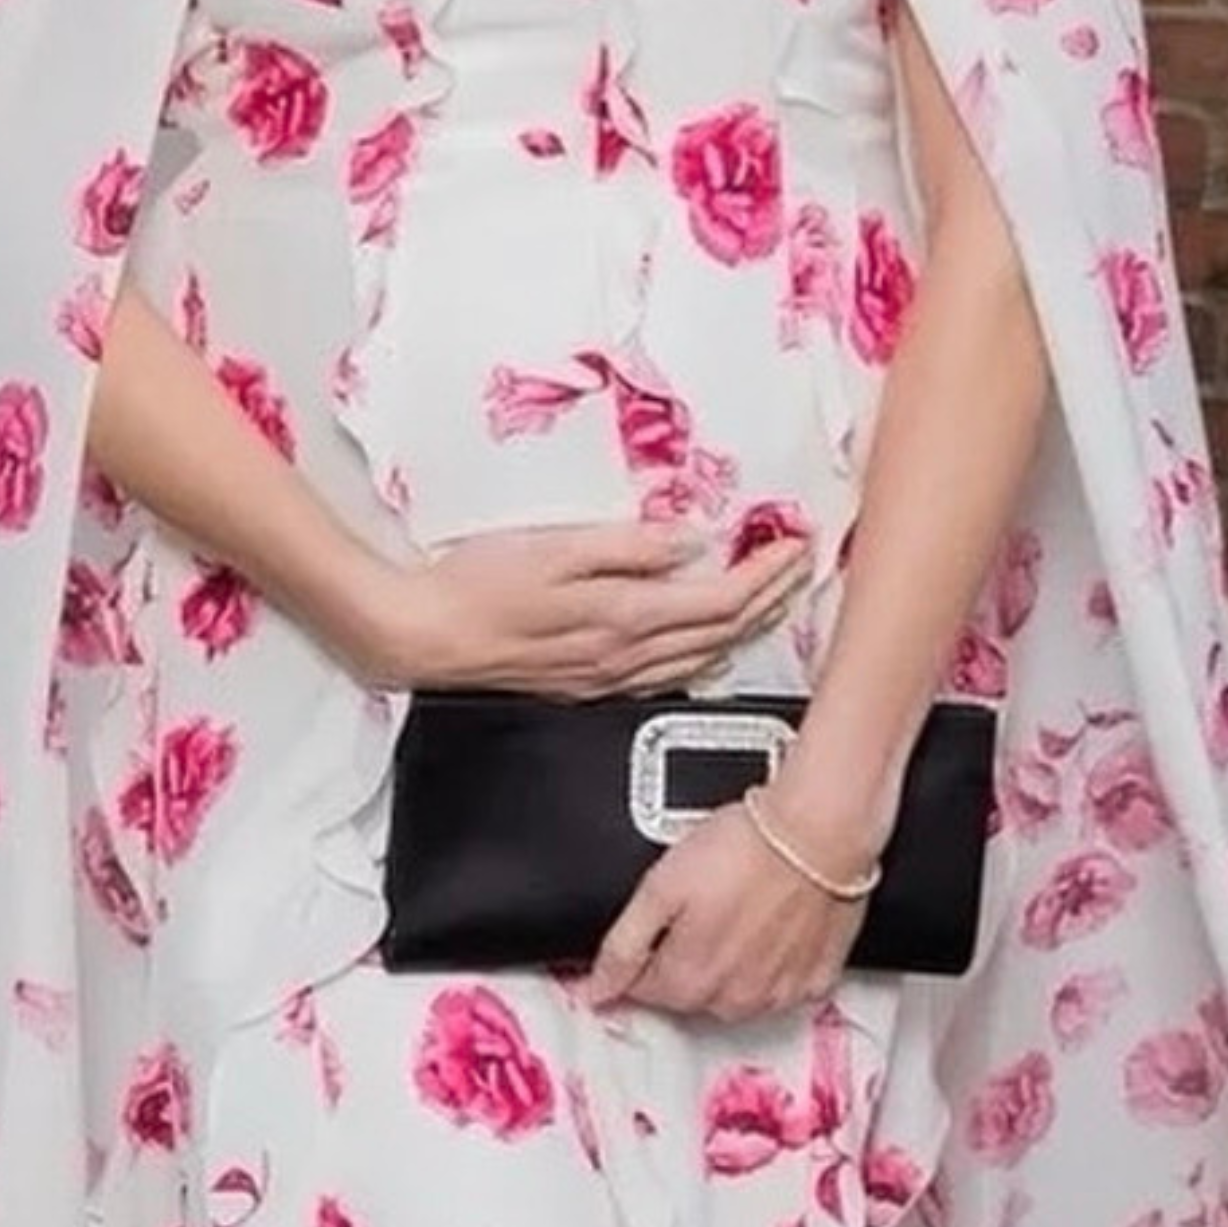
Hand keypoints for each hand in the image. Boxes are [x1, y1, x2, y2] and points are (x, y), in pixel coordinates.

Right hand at [363, 522, 809, 699]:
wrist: (426, 637)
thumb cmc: (479, 583)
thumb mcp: (554, 546)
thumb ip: (627, 546)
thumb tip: (689, 541)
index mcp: (625, 617)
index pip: (721, 600)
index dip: (767, 573)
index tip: (798, 542)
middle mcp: (628, 657)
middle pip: (722, 633)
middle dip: (770, 598)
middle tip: (802, 563)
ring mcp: (611, 678)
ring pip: (701, 660)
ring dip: (744, 629)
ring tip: (772, 598)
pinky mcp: (591, 686)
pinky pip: (669, 675)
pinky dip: (704, 653)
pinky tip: (709, 642)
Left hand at [584, 793, 870, 1021]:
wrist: (819, 831)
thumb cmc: (745, 848)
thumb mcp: (660, 887)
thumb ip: (623, 946)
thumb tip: (597, 990)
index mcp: (687, 980)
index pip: (642, 989)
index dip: (638, 958)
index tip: (651, 929)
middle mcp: (733, 999)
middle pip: (687, 993)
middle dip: (681, 958)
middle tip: (698, 907)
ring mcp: (777, 992)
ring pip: (734, 994)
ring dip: (726, 965)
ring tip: (736, 912)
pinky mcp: (815, 978)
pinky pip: (782, 986)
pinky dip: (773, 965)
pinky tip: (772, 929)